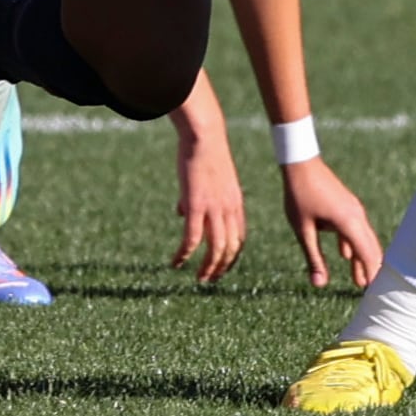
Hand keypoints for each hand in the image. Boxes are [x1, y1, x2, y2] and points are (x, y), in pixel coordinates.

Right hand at [168, 118, 247, 281]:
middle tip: (208, 279)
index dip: (231, 256)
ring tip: (197, 278)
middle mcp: (229, 209)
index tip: (221, 268)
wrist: (205, 136)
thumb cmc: (204, 154)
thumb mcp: (209, 180)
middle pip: (231, 248)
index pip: (239, 238)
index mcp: (235, 203)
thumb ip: (198, 198)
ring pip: (217, 249)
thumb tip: (181, 213)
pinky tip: (176, 262)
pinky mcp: (197, 205)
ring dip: (208, 268)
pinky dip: (184, 254)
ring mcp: (215, 208)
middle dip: (221, 268)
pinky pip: (192, 239)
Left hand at [280, 158, 382, 286]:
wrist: (300, 163)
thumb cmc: (300, 195)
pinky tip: (346, 257)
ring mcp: (353, 210)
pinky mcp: (347, 207)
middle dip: (371, 270)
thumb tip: (319, 285)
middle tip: (370, 292)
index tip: (373, 293)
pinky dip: (354, 247)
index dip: (371, 274)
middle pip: (370, 248)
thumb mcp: (303, 230)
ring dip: (362, 260)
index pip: (367, 254)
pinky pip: (355, 231)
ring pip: (364, 240)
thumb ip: (313, 258)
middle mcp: (357, 216)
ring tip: (358, 281)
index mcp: (349, 222)